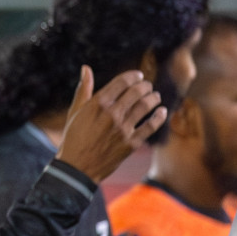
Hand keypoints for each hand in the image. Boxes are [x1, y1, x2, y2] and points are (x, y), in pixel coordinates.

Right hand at [56, 66, 166, 182]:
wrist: (77, 167)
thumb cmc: (74, 138)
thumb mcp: (75, 112)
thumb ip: (84, 89)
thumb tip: (86, 68)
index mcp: (98, 104)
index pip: (122, 82)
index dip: (134, 76)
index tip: (138, 76)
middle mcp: (112, 114)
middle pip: (137, 92)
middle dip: (145, 85)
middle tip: (147, 86)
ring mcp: (123, 129)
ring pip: (146, 106)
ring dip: (153, 98)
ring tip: (155, 96)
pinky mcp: (131, 143)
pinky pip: (151, 126)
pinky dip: (159, 116)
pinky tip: (162, 111)